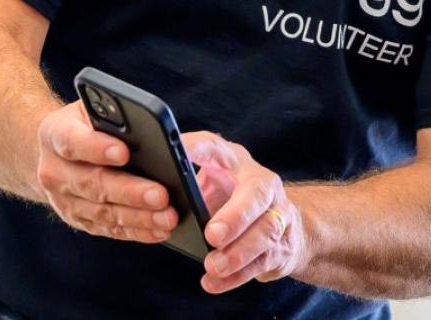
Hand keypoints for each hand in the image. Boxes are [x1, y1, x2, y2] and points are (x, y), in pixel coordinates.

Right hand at [35, 100, 178, 242]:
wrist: (57, 151)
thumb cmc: (88, 124)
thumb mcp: (99, 108)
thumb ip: (124, 117)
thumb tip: (168, 136)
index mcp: (56, 133)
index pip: (73, 142)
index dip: (97, 148)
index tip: (123, 153)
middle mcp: (54, 170)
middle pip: (92, 183)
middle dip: (130, 191)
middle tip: (162, 195)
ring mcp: (63, 200)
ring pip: (102, 212)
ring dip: (138, 217)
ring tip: (168, 217)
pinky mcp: (78, 220)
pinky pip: (108, 229)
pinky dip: (136, 231)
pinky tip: (159, 230)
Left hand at [184, 131, 308, 293]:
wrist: (282, 224)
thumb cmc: (230, 200)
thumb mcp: (210, 185)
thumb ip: (186, 188)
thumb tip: (148, 198)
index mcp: (235, 161)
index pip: (215, 148)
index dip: (196, 149)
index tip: (176, 154)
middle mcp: (262, 181)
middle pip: (256, 194)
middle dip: (235, 215)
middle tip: (212, 235)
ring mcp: (278, 213)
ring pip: (265, 230)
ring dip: (238, 252)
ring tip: (213, 266)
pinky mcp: (282, 244)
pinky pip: (262, 261)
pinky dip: (236, 275)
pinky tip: (214, 282)